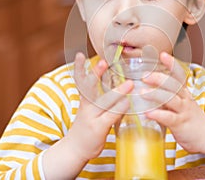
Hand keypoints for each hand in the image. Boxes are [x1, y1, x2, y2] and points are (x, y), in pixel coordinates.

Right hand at [43, 53, 132, 178]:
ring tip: (129, 83)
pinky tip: (127, 103)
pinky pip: (111, 116)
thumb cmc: (87, 125)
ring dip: (117, 92)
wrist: (75, 149)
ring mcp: (91, 117)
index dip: (80, 69)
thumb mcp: (89, 109)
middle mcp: (86, 107)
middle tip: (103, 61)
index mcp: (84, 101)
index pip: (80, 81)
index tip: (80, 55)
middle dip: (96, 74)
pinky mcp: (98, 128)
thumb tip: (115, 83)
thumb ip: (100, 98)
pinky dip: (119, 109)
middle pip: (89, 88)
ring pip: (104, 102)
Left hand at [142, 52, 204, 164]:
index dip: (172, 64)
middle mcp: (185, 99)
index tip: (163, 54)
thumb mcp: (181, 103)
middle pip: (173, 84)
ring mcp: (183, 111)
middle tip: (145, 76)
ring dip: (156, 94)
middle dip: (159, 78)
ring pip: (171, 99)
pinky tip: (147, 113)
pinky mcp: (181, 124)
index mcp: (184, 93)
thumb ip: (166, 96)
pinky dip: (157, 114)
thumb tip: (146, 89)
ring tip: (142, 92)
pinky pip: (169, 118)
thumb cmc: (190, 119)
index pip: (179, 75)